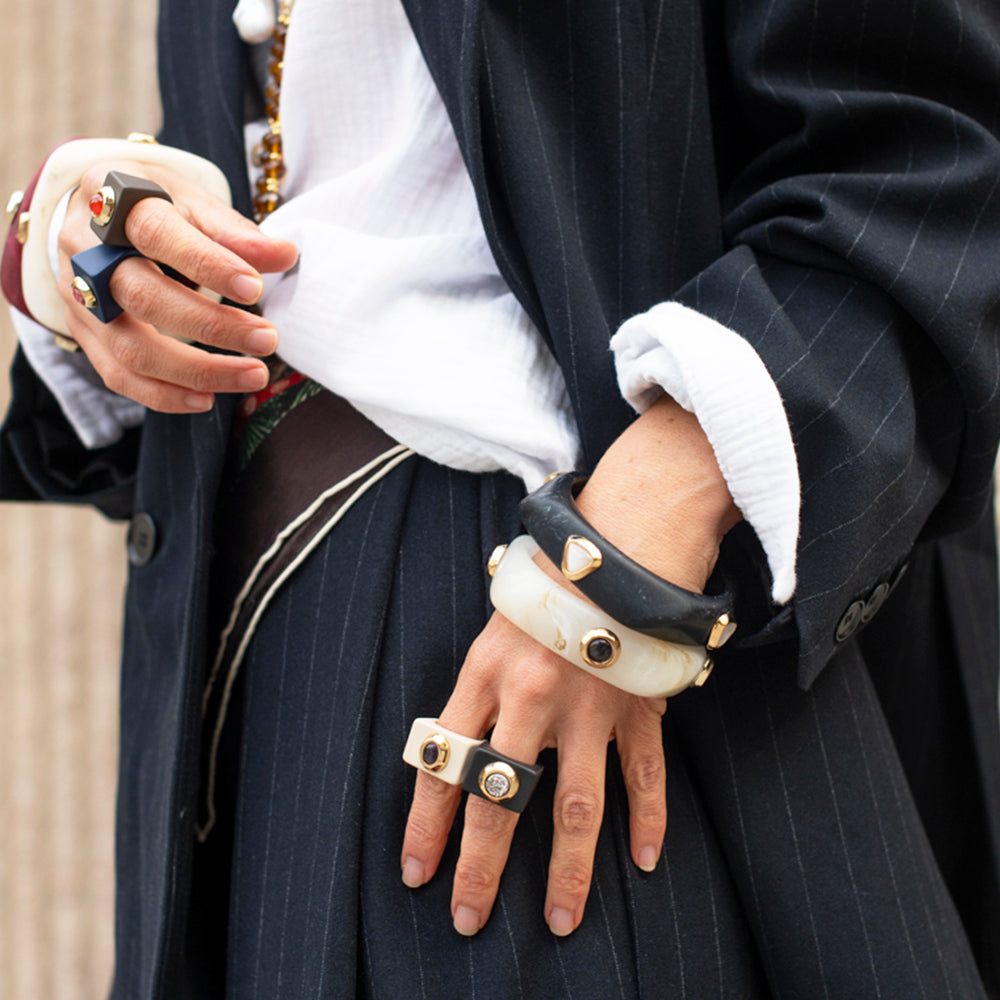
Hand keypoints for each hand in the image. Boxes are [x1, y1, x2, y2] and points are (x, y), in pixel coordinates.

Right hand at [57, 159, 298, 411]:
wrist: (98, 219)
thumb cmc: (155, 207)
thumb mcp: (192, 201)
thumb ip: (234, 231)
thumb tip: (285, 254)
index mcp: (112, 200)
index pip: (156, 233)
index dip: (206, 263)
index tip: (255, 288)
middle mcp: (85, 251)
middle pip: (144, 297)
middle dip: (212, 325)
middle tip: (267, 339)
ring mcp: (79, 297)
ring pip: (132, 347)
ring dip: (197, 371)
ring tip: (253, 375)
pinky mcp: (84, 334)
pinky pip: (118, 376)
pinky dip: (164, 395)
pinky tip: (207, 399)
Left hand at [401, 395, 741, 935]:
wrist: (615, 542)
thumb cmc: (544, 585)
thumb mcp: (492, 626)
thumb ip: (476, 687)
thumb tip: (451, 753)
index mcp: (484, 673)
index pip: (444, 763)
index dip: (426, 824)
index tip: (416, 874)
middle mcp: (531, 698)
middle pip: (501, 799)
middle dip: (481, 866)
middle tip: (468, 918)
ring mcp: (589, 707)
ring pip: (576, 806)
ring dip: (569, 872)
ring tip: (561, 921)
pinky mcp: (638, 706)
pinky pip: (645, 775)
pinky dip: (648, 819)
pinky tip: (643, 861)